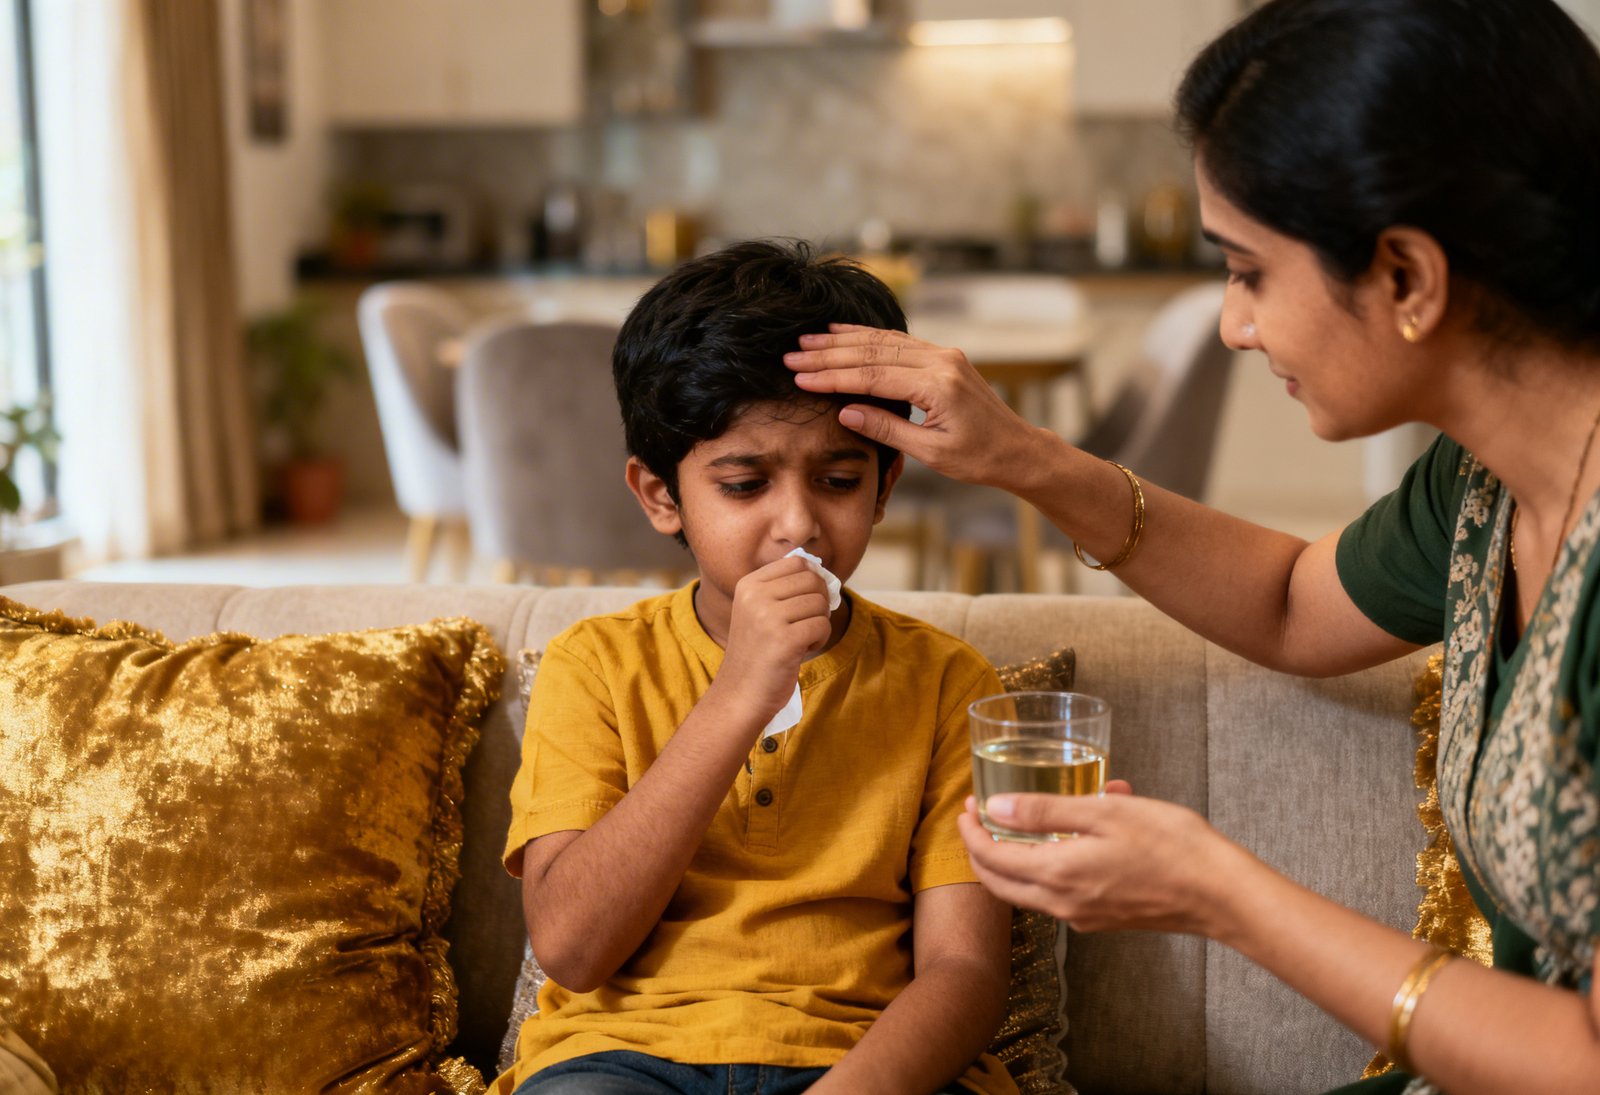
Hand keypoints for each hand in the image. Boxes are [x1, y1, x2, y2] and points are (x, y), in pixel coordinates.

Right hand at [711, 554, 832, 726]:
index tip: (805, 602)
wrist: (740, 693)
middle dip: (818, 601)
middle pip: (812, 579)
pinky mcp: (785, 640)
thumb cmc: (757, 652)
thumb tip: (820, 569)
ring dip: (819, 622)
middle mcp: (755, 596)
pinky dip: (819, 639)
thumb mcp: (759, 611)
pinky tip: (801, 650)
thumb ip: (783, 588)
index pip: (797, 562)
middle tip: (805, 623)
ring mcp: (769, 617)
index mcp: (748, 584)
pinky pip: (823, 625)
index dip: (811, 579)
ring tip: (800, 638)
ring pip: (820, 602)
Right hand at [784, 324, 1042, 489]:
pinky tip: (843, 334)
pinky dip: (867, 338)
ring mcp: (943, 355)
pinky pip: (898, 341)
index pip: (872, 376)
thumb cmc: (977, 458)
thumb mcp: (930, 452)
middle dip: (829, 354)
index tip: (800, 377)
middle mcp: (940, 361)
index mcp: (937, 386)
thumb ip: (887, 428)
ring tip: (808, 342)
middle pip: (873, 352)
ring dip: (843, 341)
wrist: (1017, 448)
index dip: (832, 376)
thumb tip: (845, 411)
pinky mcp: (943, 357)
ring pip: (884, 340)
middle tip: (792, 355)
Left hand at [957, 786, 1246, 936]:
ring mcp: (1082, 916)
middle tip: (977, 814)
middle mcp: (1062, 904)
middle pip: (999, 883)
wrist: (1220, 894)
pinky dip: (1047, 865)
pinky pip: (1056, 893)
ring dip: (1013, 857)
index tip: (966, 804)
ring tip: (1022, 817)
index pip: (991, 859)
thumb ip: (1045, 812)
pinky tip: (1074, 831)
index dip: (970, 832)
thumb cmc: (1170, 845)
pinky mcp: (1101, 918)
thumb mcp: (1103, 813)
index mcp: (1057, 876)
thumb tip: (995, 808)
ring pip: (1025, 890)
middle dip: (980, 849)